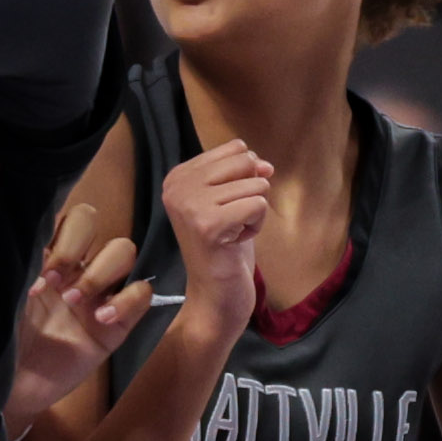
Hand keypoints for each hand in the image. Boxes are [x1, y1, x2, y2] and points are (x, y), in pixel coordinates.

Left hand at [4, 201, 149, 440]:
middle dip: (76, 246)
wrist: (4, 387)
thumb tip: (35, 242)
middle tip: (53, 283)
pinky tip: (100, 320)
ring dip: (99, 272)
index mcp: (41, 255)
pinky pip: (142, 293)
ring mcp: (96, 293)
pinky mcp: (117, 323)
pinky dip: (126, 301)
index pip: (64, 216)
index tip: (38, 272)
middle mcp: (71, 266)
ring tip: (74, 303)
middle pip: (95, 223)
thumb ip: (16, 265)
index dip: (59, 234)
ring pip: (123, 251)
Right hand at [164, 138, 272, 335]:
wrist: (215, 291)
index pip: (236, 149)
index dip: (245, 177)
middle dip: (251, 192)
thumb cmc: (226, 245)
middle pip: (246, 162)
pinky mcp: (207, 224)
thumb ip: (244, 174)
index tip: (227, 204)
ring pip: (256, 185)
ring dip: (254, 213)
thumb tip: (264, 165)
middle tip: (233, 219)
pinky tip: (236, 241)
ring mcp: (189, 205)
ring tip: (233, 232)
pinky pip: (258, 205)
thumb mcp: (231, 199)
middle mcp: (177, 186)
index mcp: (178, 176)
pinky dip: (257, 226)